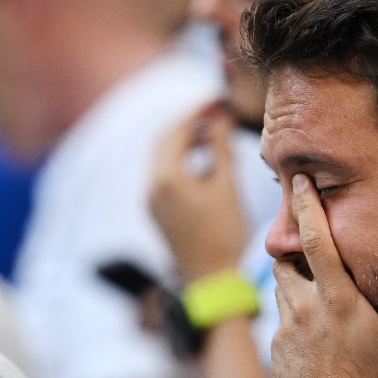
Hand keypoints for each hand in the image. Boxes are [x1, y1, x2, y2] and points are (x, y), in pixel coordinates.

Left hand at [150, 103, 247, 280]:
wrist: (210, 277)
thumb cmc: (223, 234)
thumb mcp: (227, 187)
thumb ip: (221, 149)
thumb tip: (221, 118)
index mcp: (166, 177)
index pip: (177, 131)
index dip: (198, 112)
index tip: (217, 100)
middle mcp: (151, 185)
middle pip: (164, 139)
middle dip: (188, 122)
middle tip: (214, 110)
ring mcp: (151, 198)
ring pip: (162, 155)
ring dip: (185, 139)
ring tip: (212, 131)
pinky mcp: (157, 208)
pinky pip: (164, 172)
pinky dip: (181, 157)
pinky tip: (203, 157)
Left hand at [270, 174, 377, 377]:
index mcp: (335, 300)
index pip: (313, 240)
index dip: (305, 207)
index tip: (297, 181)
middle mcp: (303, 308)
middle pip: (287, 260)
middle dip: (294, 246)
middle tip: (307, 238)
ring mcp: (284, 330)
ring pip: (282, 288)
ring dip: (296, 281)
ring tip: (320, 290)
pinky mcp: (275, 350)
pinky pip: (283, 321)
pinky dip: (297, 318)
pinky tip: (318, 338)